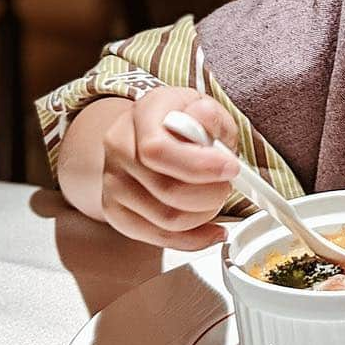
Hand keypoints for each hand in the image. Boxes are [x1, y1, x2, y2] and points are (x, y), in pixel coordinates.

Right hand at [100, 86, 240, 249]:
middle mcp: (119, 149)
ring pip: (165, 220)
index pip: (158, 149)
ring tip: (217, 198)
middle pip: (165, 190)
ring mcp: (114, 184)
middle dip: (211, 194)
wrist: (147, 133)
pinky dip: (194, 240)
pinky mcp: (116, 213)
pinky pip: (159, 238)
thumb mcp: (202, 105)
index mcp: (141, 115)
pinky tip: (213, 230)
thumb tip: (205, 123)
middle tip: (228, 183)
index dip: (199, 165)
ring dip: (205, 215)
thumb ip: (210, 117)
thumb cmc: (180, 120)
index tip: (230, 168)